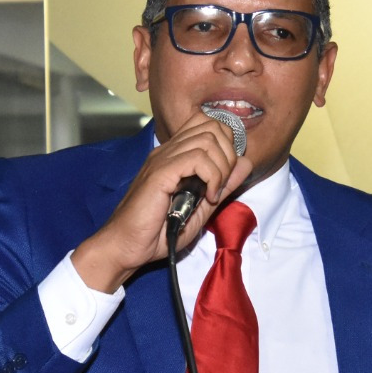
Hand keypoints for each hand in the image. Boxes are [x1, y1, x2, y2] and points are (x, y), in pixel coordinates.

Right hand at [72, 113, 252, 292]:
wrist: (125, 247)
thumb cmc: (156, 233)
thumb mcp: (201, 208)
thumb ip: (223, 185)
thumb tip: (246, 163)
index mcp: (174, 155)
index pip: (208, 125)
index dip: (227, 145)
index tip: (227, 176)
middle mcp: (168, 151)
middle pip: (212, 126)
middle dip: (229, 154)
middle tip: (223, 184)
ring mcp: (162, 159)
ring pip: (208, 139)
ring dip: (222, 167)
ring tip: (215, 193)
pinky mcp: (160, 173)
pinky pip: (197, 158)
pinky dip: (212, 176)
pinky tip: (208, 197)